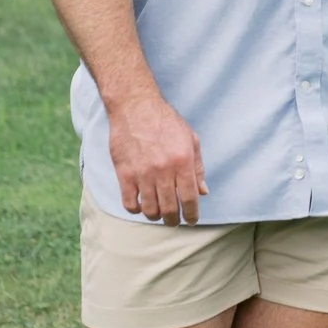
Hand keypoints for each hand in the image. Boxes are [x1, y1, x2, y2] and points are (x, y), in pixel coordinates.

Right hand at [107, 90, 207, 221]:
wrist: (135, 106)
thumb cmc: (166, 121)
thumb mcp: (190, 139)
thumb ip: (198, 167)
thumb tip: (203, 192)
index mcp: (183, 161)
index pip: (190, 198)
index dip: (192, 214)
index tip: (191, 220)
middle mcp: (163, 170)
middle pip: (170, 208)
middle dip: (173, 220)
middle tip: (173, 220)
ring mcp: (142, 173)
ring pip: (149, 209)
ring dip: (155, 216)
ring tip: (158, 213)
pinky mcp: (124, 173)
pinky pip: (129, 203)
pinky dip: (136, 209)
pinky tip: (141, 204)